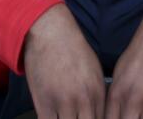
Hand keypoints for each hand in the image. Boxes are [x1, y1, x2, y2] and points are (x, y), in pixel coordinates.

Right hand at [23, 3, 106, 118]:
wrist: (50, 32)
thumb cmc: (71, 48)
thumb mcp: (93, 70)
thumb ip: (97, 94)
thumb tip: (97, 111)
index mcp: (98, 92)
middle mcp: (83, 100)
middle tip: (74, 118)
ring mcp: (64, 102)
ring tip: (63, 117)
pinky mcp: (44, 102)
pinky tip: (51, 117)